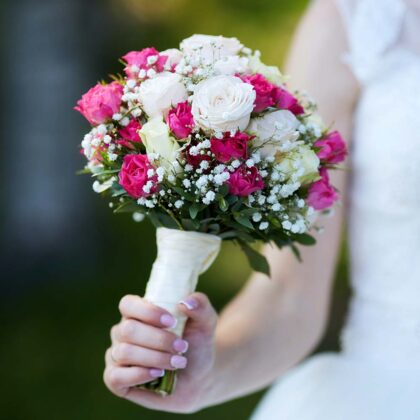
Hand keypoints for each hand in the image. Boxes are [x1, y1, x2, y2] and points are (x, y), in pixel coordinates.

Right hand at [104, 292, 217, 412]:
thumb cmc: (196, 343)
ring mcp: (117, 355)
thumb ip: (200, 305)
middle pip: (128, 330)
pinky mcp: (116, 380)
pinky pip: (115, 377)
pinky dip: (138, 374)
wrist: (199, 377)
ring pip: (124, 352)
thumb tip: (185, 302)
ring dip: (154, 357)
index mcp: (139, 312)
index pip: (128, 304)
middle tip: (182, 346)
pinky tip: (158, 373)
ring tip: (178, 362)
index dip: (147, 312)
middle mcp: (123, 332)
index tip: (171, 321)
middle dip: (158, 339)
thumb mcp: (205, 322)